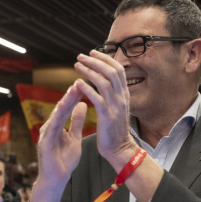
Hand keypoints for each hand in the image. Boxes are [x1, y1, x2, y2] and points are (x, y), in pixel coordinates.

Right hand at [26, 83, 87, 201]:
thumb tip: (82, 104)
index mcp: (57, 126)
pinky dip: (57, 116)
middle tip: (79, 81)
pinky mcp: (44, 142)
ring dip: (64, 102)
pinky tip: (63, 107)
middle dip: (70, 96)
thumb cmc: (64, 161)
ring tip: (73, 90)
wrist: (56, 180)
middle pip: (61, 108)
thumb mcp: (75, 138)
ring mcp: (46, 134)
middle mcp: (50, 128)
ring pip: (56, 115)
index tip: (84, 84)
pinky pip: (52, 127)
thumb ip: (77, 122)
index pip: (67, 108)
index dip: (75, 97)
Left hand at [72, 51, 137, 167]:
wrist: (119, 149)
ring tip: (76, 65)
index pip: (118, 69)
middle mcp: (122, 97)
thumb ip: (112, 94)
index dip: (105, 59)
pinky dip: (87, 88)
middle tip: (81, 56)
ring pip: (104, 82)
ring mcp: (116, 106)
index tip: (93, 52)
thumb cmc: (114, 129)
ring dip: (89, 71)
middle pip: (112, 71)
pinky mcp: (107, 116)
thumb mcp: (116, 107)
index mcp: (124, 94)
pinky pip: (97, 98)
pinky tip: (77, 83)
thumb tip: (103, 80)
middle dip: (96, 61)